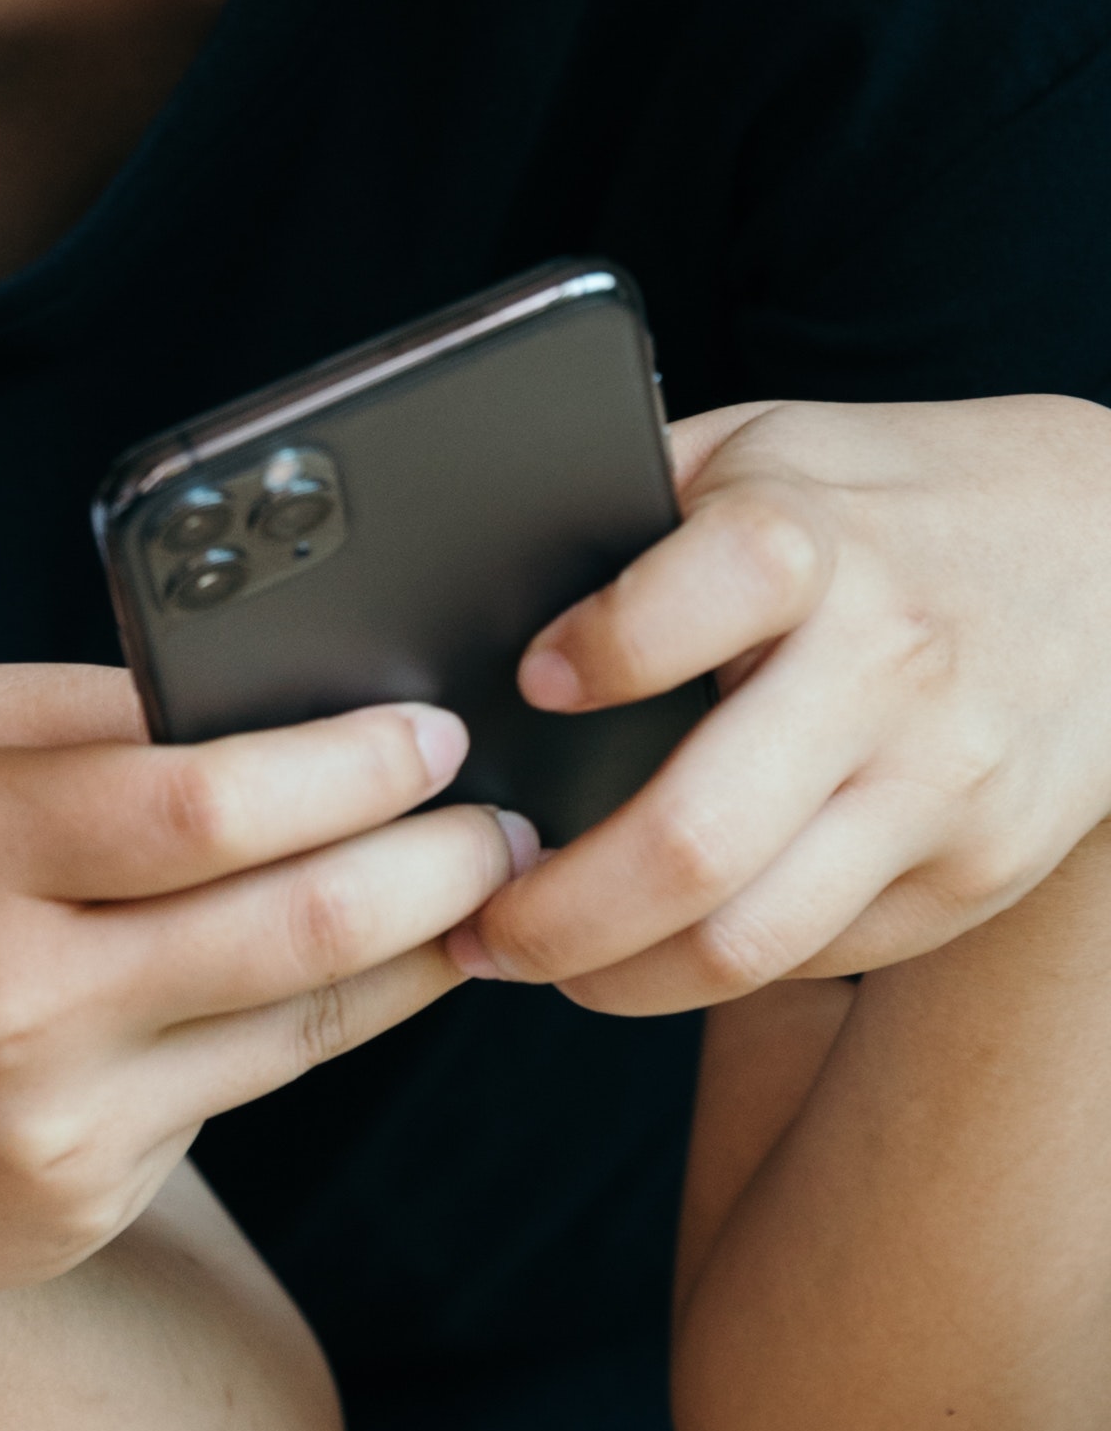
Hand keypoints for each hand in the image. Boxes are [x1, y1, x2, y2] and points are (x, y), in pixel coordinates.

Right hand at [0, 662, 522, 1328]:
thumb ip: (67, 722)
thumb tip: (259, 693)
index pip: (216, 800)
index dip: (359, 765)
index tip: (433, 733)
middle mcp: (12, 990)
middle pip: (304, 920)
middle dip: (441, 862)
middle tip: (501, 826)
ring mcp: (50, 1112)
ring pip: (304, 1024)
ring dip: (414, 956)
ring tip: (460, 900)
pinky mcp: (74, 1197)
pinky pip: (231, 1097)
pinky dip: (290, 1035)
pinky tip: (308, 990)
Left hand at [460, 394, 1110, 1010]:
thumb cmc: (892, 504)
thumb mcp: (768, 451)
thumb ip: (630, 505)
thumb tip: (452, 581)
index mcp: (821, 543)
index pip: (702, 598)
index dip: (595, 656)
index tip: (527, 690)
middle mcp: (889, 670)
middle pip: (690, 842)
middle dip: (545, 913)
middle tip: (471, 924)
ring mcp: (944, 784)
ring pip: (744, 941)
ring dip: (606, 979)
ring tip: (531, 959)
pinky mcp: (978, 870)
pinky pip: (810, 959)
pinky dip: (705, 971)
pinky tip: (643, 950)